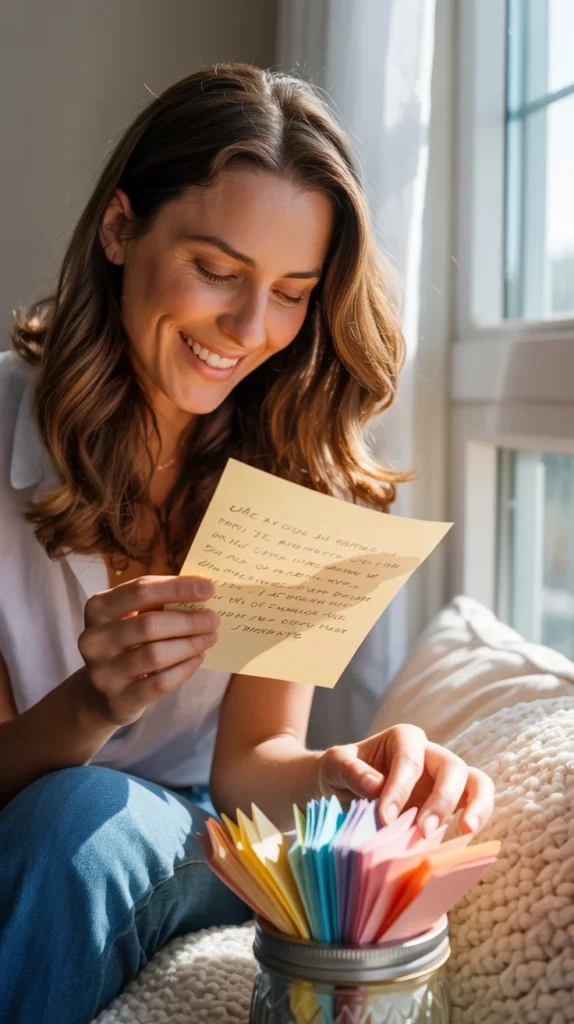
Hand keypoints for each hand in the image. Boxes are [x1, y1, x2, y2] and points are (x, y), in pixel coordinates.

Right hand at [76, 575, 218, 725]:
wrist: (98, 694)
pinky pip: (159, 683)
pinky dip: (184, 669)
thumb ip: (157, 602)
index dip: (177, 588)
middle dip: (188, 620)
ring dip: (190, 644)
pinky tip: (198, 658)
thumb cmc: (124, 643)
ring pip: (155, 655)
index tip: (208, 588)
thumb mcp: (130, 617)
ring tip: (210, 638)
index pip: (141, 590)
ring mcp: (103, 672)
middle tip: (213, 619)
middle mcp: (94, 639)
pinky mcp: (118, 699)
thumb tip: (201, 590)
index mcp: (98, 608)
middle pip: (148, 624)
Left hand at [318, 724, 494, 835]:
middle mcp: (430, 754)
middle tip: (423, 831)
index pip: (410, 759)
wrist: (343, 789)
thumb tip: (375, 785)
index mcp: (403, 739)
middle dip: (441, 800)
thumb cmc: (341, 773)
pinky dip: (478, 817)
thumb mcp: (334, 765)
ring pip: (476, 781)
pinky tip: (466, 838)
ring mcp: (444, 779)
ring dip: (475, 805)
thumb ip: (351, 770)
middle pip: (451, 767)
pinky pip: (476, 804)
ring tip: (466, 830)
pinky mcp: (452, 802)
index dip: (400, 788)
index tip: (384, 818)